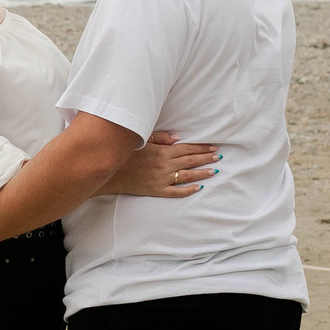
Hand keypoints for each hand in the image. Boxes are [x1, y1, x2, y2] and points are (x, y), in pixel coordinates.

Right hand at [102, 131, 217, 198]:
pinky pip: (176, 192)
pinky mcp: (157, 190)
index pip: (187, 149)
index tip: (213, 147)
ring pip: (187, 176)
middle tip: (218, 157)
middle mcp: (165, 165)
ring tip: (214, 171)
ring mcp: (162, 179)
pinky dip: (188, 190)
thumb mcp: (142, 140)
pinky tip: (198, 187)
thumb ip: (161, 138)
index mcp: (162, 151)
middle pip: (191, 161)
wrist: (111, 172)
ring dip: (202, 173)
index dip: (202, 148)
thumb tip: (178, 139)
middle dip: (206, 159)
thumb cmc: (126, 154)